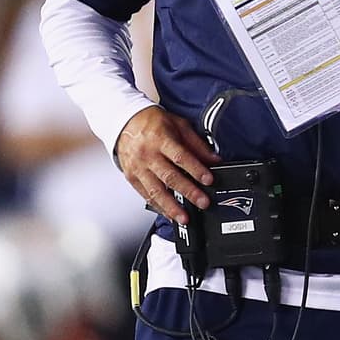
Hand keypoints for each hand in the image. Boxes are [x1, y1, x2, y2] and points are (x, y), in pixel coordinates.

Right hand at [114, 106, 219, 223]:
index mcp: (161, 139)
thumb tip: (215, 159)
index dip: (196, 169)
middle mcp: (148, 155)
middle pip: (170, 177)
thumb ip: (197, 144)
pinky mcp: (131, 177)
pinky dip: (158, 206)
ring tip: (184, 218)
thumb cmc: (154, 122)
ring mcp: (137, 168)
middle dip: (188, 192)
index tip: (209, 180)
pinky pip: (145, 195)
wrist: (124, 121)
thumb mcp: (179, 125)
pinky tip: (168, 214)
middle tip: (203, 202)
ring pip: (155, 191)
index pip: (181, 157)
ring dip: (171, 207)